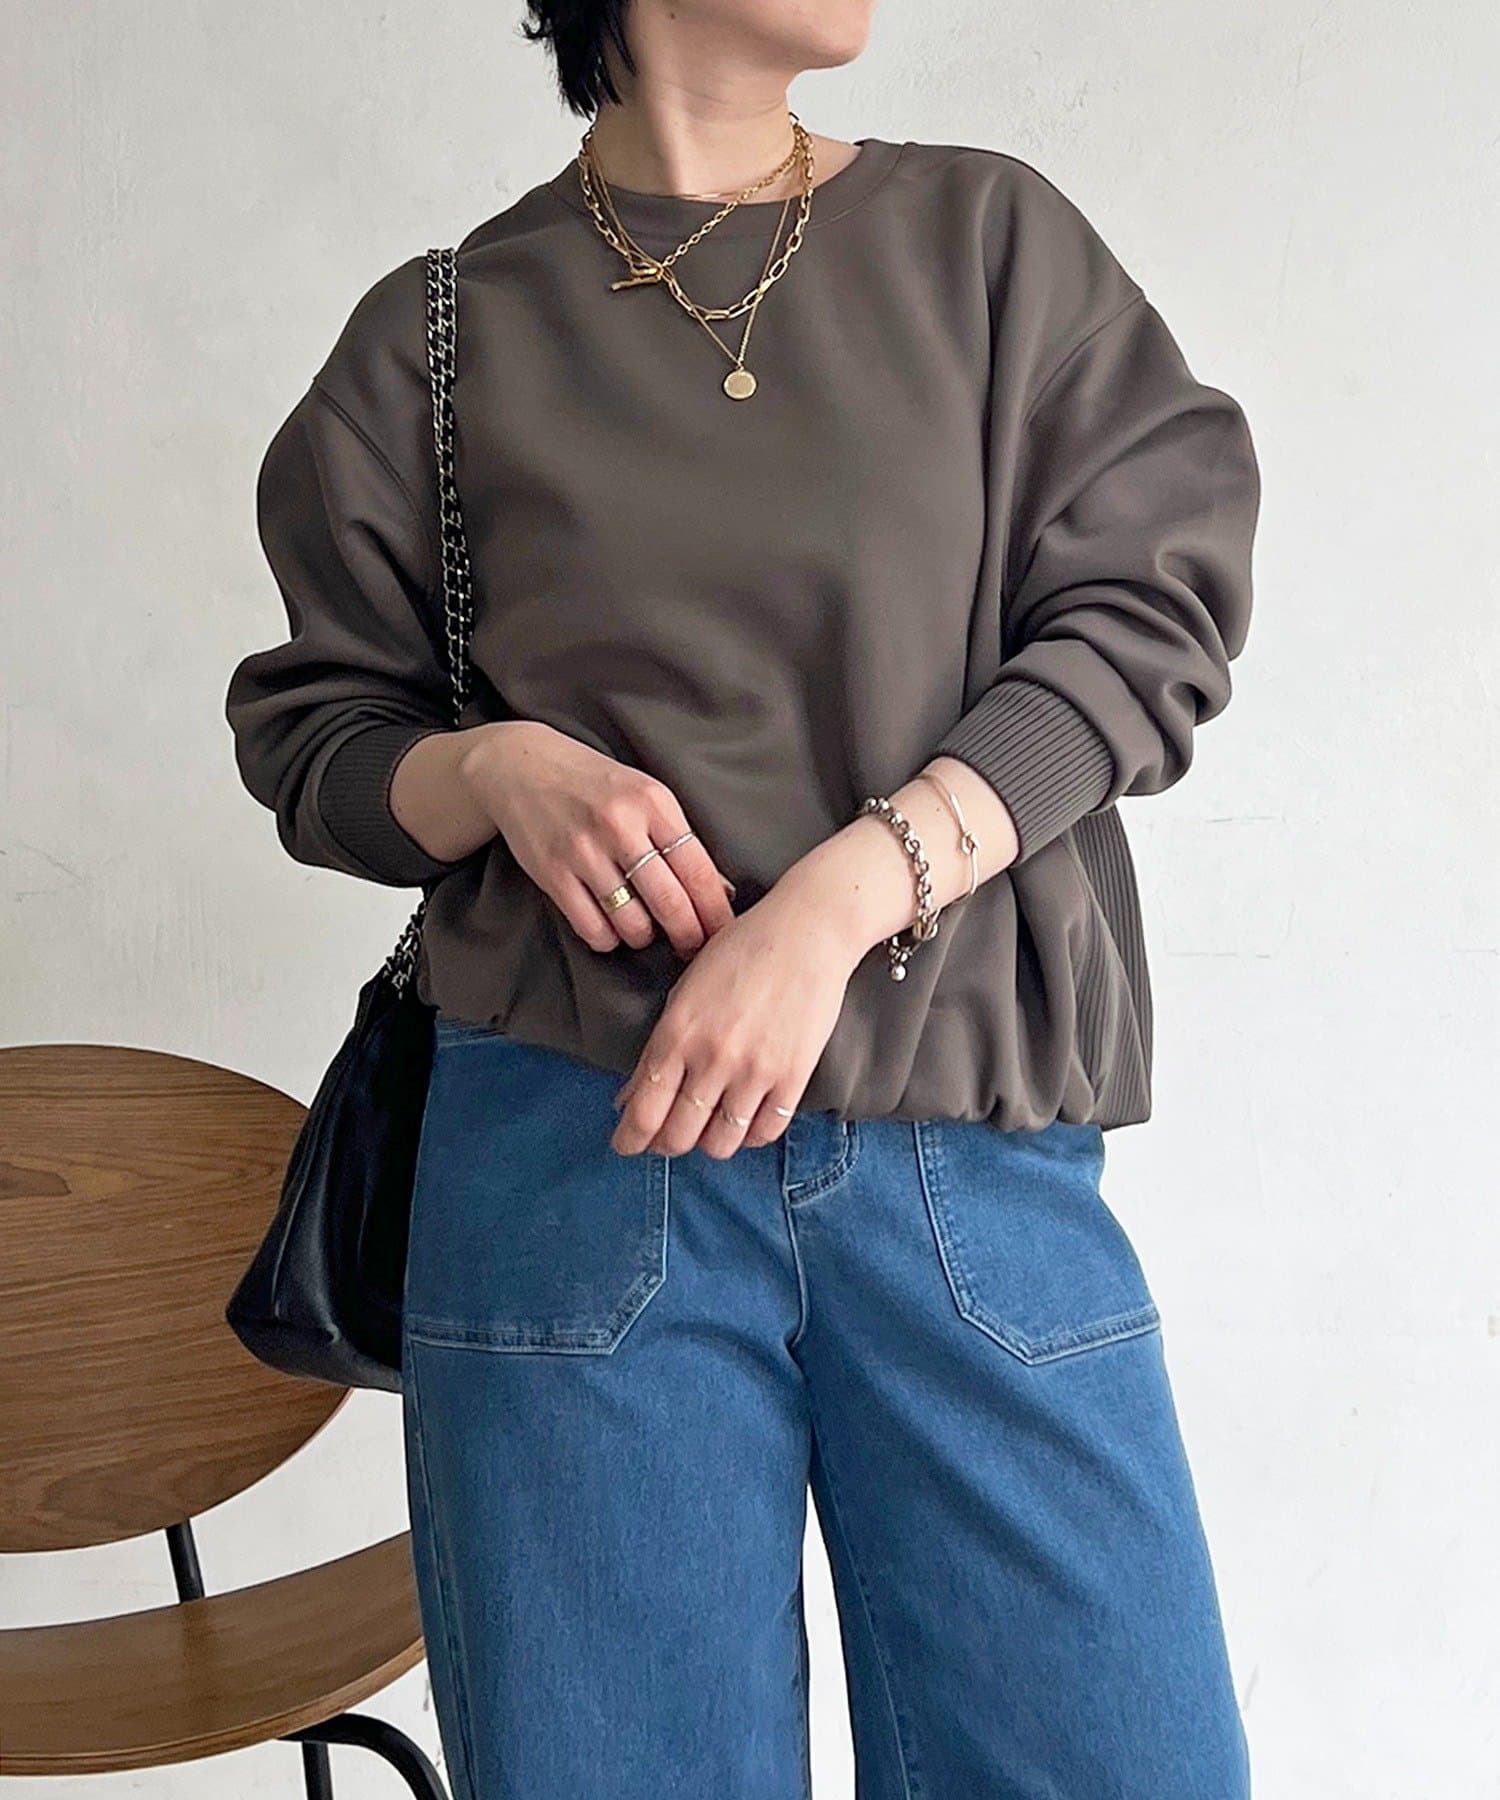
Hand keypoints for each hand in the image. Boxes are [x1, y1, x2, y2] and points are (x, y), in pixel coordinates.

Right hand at [458, 722, 735, 956]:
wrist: (521, 767)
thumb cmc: (594, 785)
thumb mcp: (644, 795)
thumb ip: (677, 838)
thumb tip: (720, 890)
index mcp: (652, 803)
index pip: (698, 870)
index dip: (716, 911)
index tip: (726, 935)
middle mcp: (620, 826)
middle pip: (670, 903)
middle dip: (689, 936)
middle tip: (693, 948)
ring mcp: (583, 851)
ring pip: (632, 923)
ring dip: (644, 937)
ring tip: (644, 929)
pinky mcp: (553, 874)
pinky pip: (593, 929)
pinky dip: (609, 938)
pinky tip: (610, 927)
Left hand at [609, 879, 861, 1159]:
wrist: (807, 933)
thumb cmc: (740, 952)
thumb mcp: (686, 992)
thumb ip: (659, 1048)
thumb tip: (630, 1099)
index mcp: (677, 1033)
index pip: (644, 1111)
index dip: (630, 1139)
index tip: (626, 1145)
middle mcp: (712, 1059)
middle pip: (679, 1136)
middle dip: (666, 1144)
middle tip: (667, 1138)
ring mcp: (755, 1071)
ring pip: (721, 1143)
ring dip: (708, 1143)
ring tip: (708, 1128)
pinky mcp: (793, 1077)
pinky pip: (765, 1132)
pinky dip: (749, 1136)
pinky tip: (744, 1121)